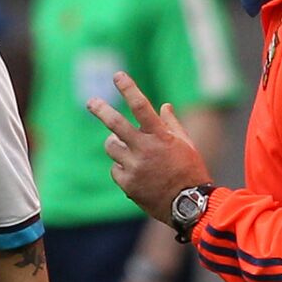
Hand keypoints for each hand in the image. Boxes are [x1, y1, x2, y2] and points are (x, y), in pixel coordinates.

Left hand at [87, 72, 211, 224]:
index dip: (128, 89)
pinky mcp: (127, 184)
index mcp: (160, 137)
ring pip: (111, 147)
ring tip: (127, 150)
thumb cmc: (190, 171)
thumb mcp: (186, 144)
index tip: (118, 76)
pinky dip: (122, 168)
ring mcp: (135, 167)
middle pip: (115, 125)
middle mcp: (145, 149)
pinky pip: (115, 169)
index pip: (141, 107)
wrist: (189, 205)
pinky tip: (136, 175)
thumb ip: (171, 124)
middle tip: (91, 102)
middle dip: (101, 110)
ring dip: (115, 145)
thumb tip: (163, 106)